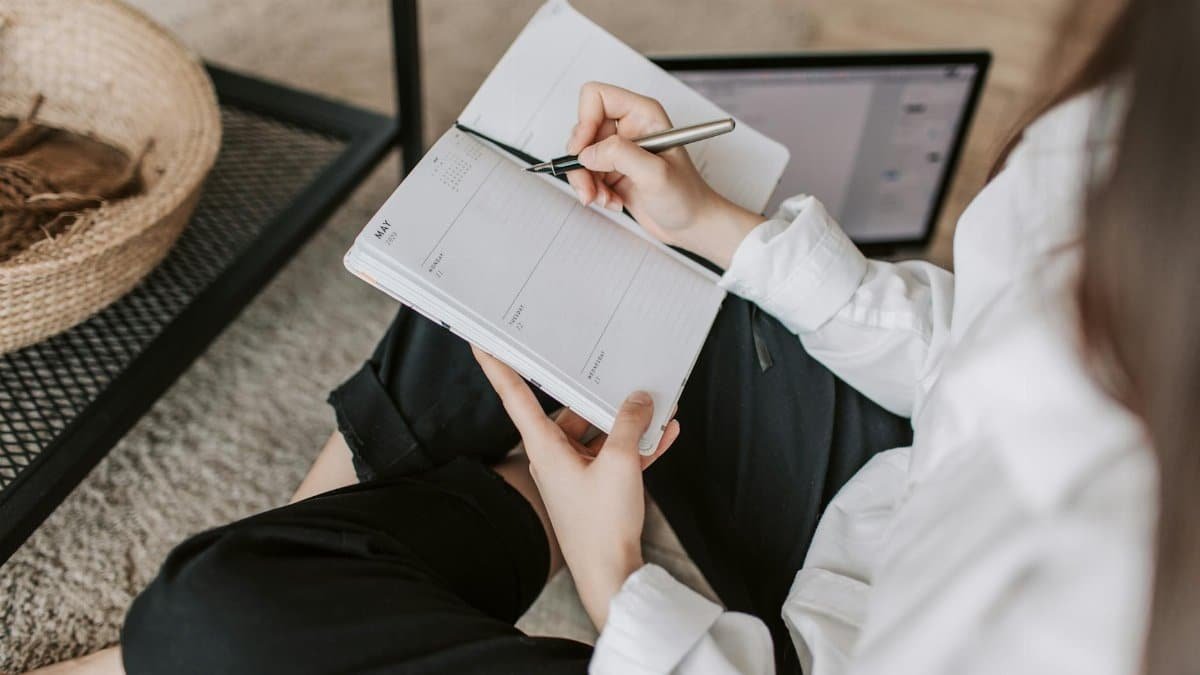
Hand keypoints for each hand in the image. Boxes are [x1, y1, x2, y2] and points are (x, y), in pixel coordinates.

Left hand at [472, 346, 679, 628]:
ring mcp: (574, 473)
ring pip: (598, 434)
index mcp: (544, 448)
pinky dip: (637, 446)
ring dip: (627, 423)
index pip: (515, 396)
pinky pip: (615, 457)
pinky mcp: (595, 488)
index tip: (481, 342)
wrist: (612, 576)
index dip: (497, 366)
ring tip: (657, 404)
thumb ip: (630, 424)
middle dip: (598, 396)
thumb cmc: (603, 526)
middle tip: (616, 371)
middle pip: (571, 412)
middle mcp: (553, 457)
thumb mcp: (622, 463)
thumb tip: (639, 399)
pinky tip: (665, 433)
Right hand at [566, 81, 762, 267]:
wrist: (693, 225)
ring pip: (581, 155)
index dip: (584, 121)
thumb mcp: (655, 174)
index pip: (597, 97)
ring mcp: (620, 150)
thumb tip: (587, 153)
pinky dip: (593, 191)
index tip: (582, 151)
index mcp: (643, 114)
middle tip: (590, 186)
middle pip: (583, 129)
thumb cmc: (687, 197)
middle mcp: (630, 127)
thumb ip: (620, 155)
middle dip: (582, 161)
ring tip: (604, 199)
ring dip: (586, 181)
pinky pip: (586, 174)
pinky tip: (612, 201)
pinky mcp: (613, 170)